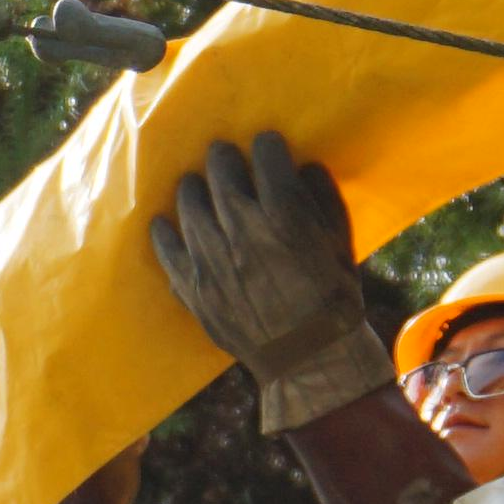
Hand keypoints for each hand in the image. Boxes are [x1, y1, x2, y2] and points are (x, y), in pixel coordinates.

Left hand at [146, 132, 392, 438]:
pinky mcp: (190, 285)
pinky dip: (164, 230)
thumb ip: (321, 198)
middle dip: (225, 157)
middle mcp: (241, 230)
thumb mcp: (340, 242)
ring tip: (199, 187)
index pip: (265, 154)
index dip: (267, 145)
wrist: (308, 357)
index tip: (266, 145)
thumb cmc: (332, 297)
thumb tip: (302, 166)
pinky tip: (165, 221)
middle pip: (220, 169)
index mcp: (284, 215)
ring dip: (195, 187)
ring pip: (189, 200)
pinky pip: (165, 246)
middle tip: (225, 158)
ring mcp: (210, 258)